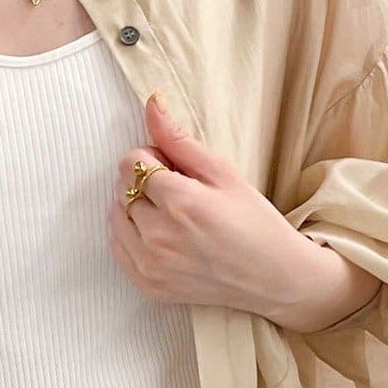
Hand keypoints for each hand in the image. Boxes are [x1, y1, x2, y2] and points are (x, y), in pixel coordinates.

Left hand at [107, 92, 340, 326]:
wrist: (272, 277)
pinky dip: (131, 236)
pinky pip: (117, 247)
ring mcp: (150, 265)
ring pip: (115, 216)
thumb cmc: (253, 221)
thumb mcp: (222, 173)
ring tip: (170, 216)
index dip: (152, 158)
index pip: (132, 162)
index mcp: (179, 202)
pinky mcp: (147, 285)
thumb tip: (151, 102)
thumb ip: (179, 139)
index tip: (175, 170)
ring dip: (134, 209)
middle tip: (178, 194)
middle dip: (144, 183)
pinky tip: (161, 236)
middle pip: (121, 188)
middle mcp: (158, 236)